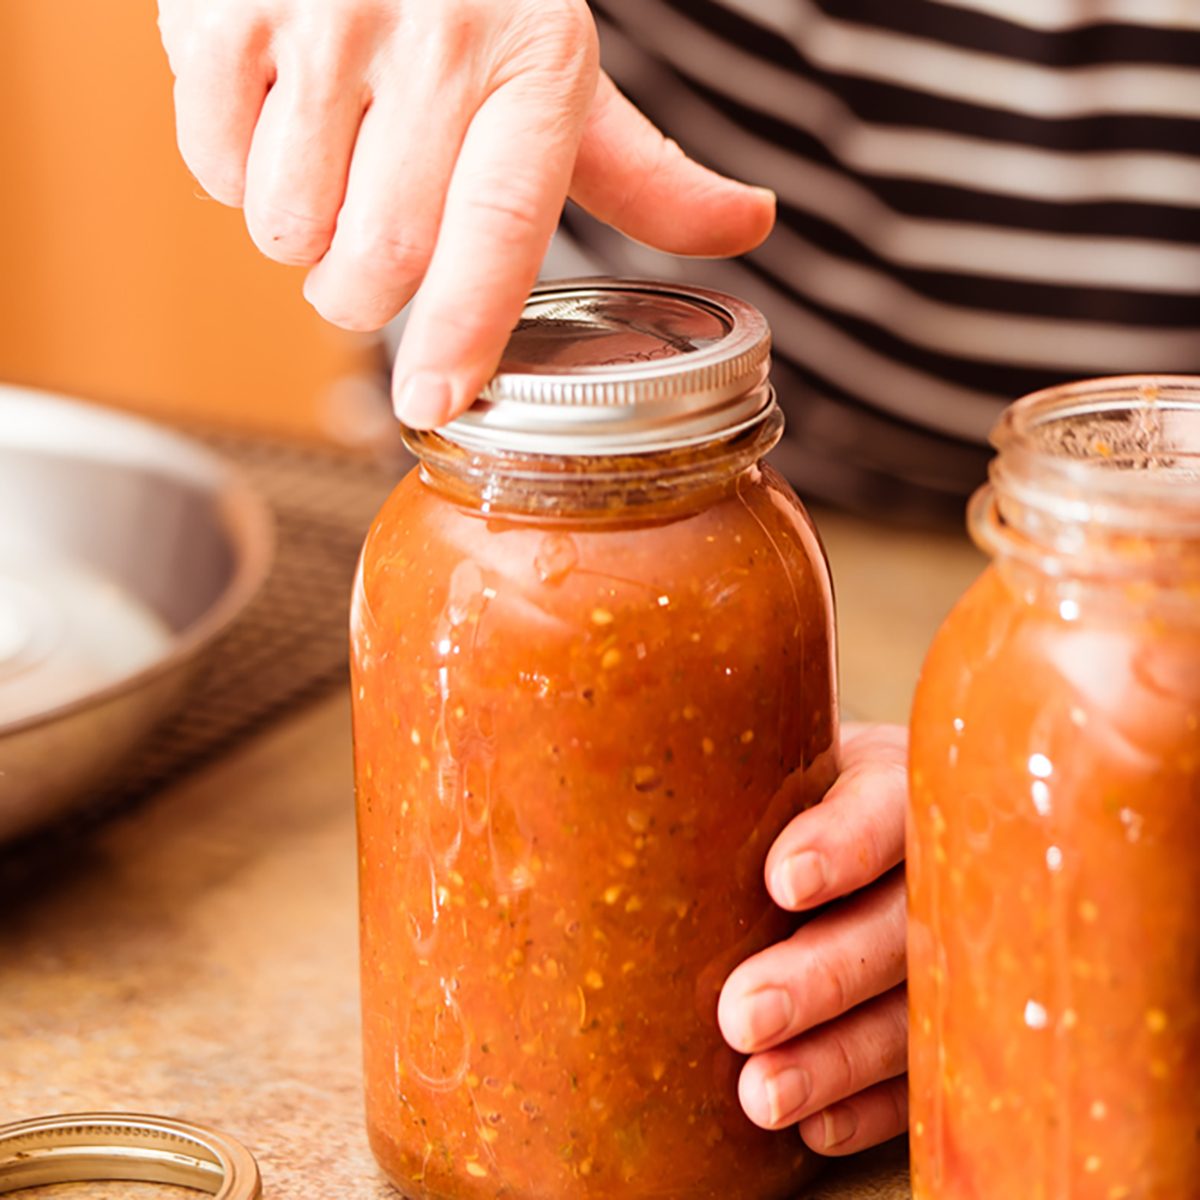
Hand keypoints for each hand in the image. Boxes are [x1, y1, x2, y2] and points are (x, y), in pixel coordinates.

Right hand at [157, 0, 775, 426]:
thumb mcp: (565, 73)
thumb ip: (643, 173)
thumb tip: (748, 225)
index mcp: (535, 67)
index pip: (500, 229)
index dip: (464, 331)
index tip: (434, 404)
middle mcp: (438, 38)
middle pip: (381, 259)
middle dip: (361, 296)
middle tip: (371, 255)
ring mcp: (326, 15)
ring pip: (287, 228)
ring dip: (299, 233)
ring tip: (326, 164)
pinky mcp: (227, 5)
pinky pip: (213, 166)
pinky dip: (234, 171)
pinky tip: (273, 117)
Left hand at [718, 724, 907, 1154]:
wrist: (831, 823)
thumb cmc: (768, 790)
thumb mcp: (753, 765)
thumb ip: (704, 779)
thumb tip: (576, 789)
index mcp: (888, 789)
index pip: (882, 809)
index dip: (844, 845)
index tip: (783, 879)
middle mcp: (922, 871)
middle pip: (897, 925)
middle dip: (824, 975)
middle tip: (742, 1014)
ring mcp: (936, 952)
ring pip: (908, 1012)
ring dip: (838, 1058)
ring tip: (761, 1093)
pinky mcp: (929, 1020)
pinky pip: (912, 1074)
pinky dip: (867, 1106)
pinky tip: (814, 1127)